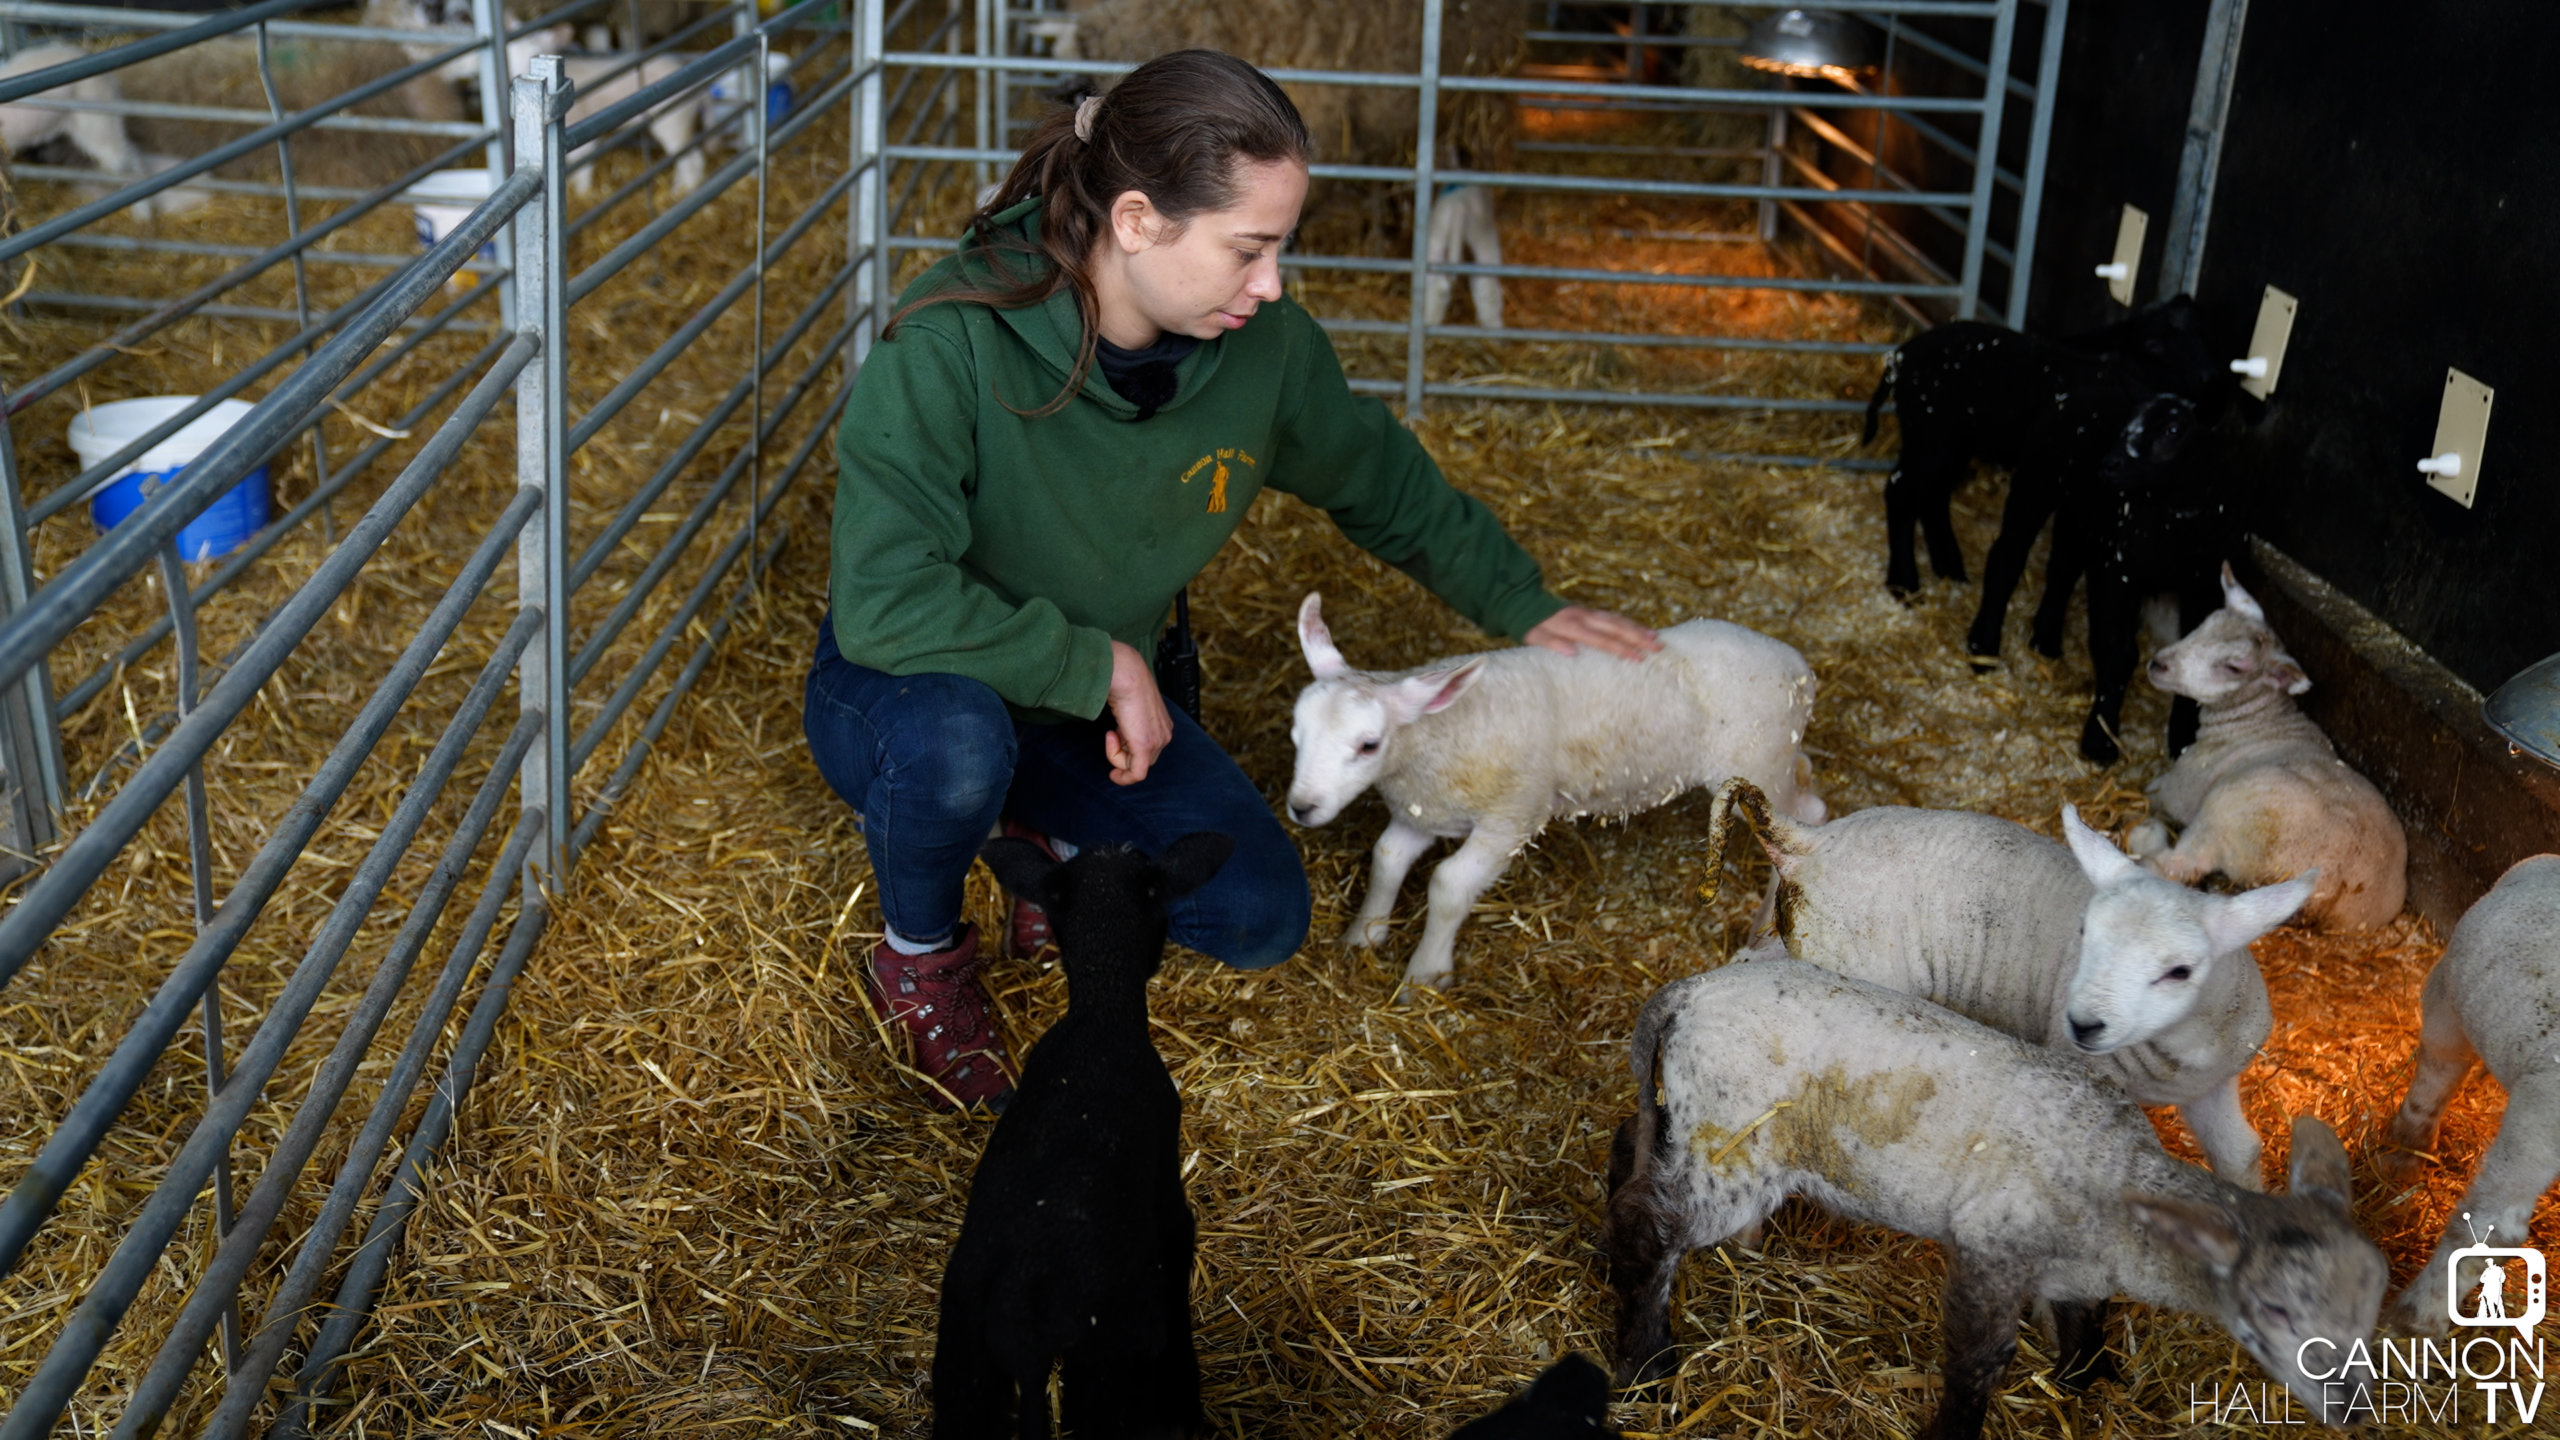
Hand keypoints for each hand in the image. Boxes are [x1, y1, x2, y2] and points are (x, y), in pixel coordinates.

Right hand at [1103, 640, 1173, 784]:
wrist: (1127, 674)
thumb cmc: (1126, 682)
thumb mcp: (1131, 704)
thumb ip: (1129, 719)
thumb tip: (1118, 729)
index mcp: (1163, 724)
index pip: (1148, 749)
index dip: (1126, 746)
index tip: (1113, 734)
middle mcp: (1164, 734)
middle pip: (1142, 759)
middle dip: (1121, 752)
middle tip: (1110, 733)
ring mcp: (1157, 741)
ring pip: (1135, 766)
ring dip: (1116, 755)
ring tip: (1110, 733)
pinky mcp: (1145, 746)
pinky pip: (1136, 774)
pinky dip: (1123, 778)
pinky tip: (1113, 775)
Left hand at [1524, 605, 1661, 660]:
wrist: (1524, 600)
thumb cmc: (1529, 624)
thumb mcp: (1533, 636)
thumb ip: (1551, 642)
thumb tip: (1571, 652)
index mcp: (1572, 626)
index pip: (1601, 640)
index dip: (1620, 649)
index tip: (1638, 658)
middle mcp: (1584, 617)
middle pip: (1615, 627)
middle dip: (1638, 637)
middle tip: (1657, 647)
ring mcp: (1588, 613)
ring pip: (1617, 620)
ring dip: (1637, 629)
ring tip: (1655, 638)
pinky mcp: (1589, 612)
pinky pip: (1612, 617)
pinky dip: (1627, 623)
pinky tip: (1639, 630)